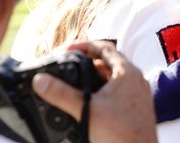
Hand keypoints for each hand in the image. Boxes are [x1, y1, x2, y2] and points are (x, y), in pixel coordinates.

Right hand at [33, 41, 156, 142]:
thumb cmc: (121, 134)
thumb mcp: (86, 111)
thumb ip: (61, 94)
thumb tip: (41, 80)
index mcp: (127, 72)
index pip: (105, 47)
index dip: (85, 45)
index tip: (68, 48)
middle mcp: (136, 79)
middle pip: (108, 62)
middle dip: (87, 62)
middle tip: (68, 65)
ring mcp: (138, 94)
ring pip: (113, 78)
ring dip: (95, 77)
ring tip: (75, 83)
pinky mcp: (136, 107)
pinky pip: (118, 91)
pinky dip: (103, 91)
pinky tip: (90, 102)